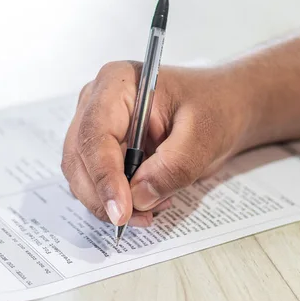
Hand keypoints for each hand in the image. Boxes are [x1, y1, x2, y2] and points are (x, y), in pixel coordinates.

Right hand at [61, 61, 257, 226]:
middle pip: (79, 158)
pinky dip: (115, 202)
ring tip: (153, 207)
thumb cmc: (212, 108)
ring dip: (110, 202)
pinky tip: (147, 201)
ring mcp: (95, 127)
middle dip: (104, 196)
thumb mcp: (203, 135)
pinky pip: (95, 184)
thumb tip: (138, 198)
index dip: (104, 176)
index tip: (121, 211)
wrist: (220, 109)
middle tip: (140, 217)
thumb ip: (173, 166)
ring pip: (82, 176)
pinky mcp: (101, 150)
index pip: (96, 133)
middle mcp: (96, 103)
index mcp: (117, 83)